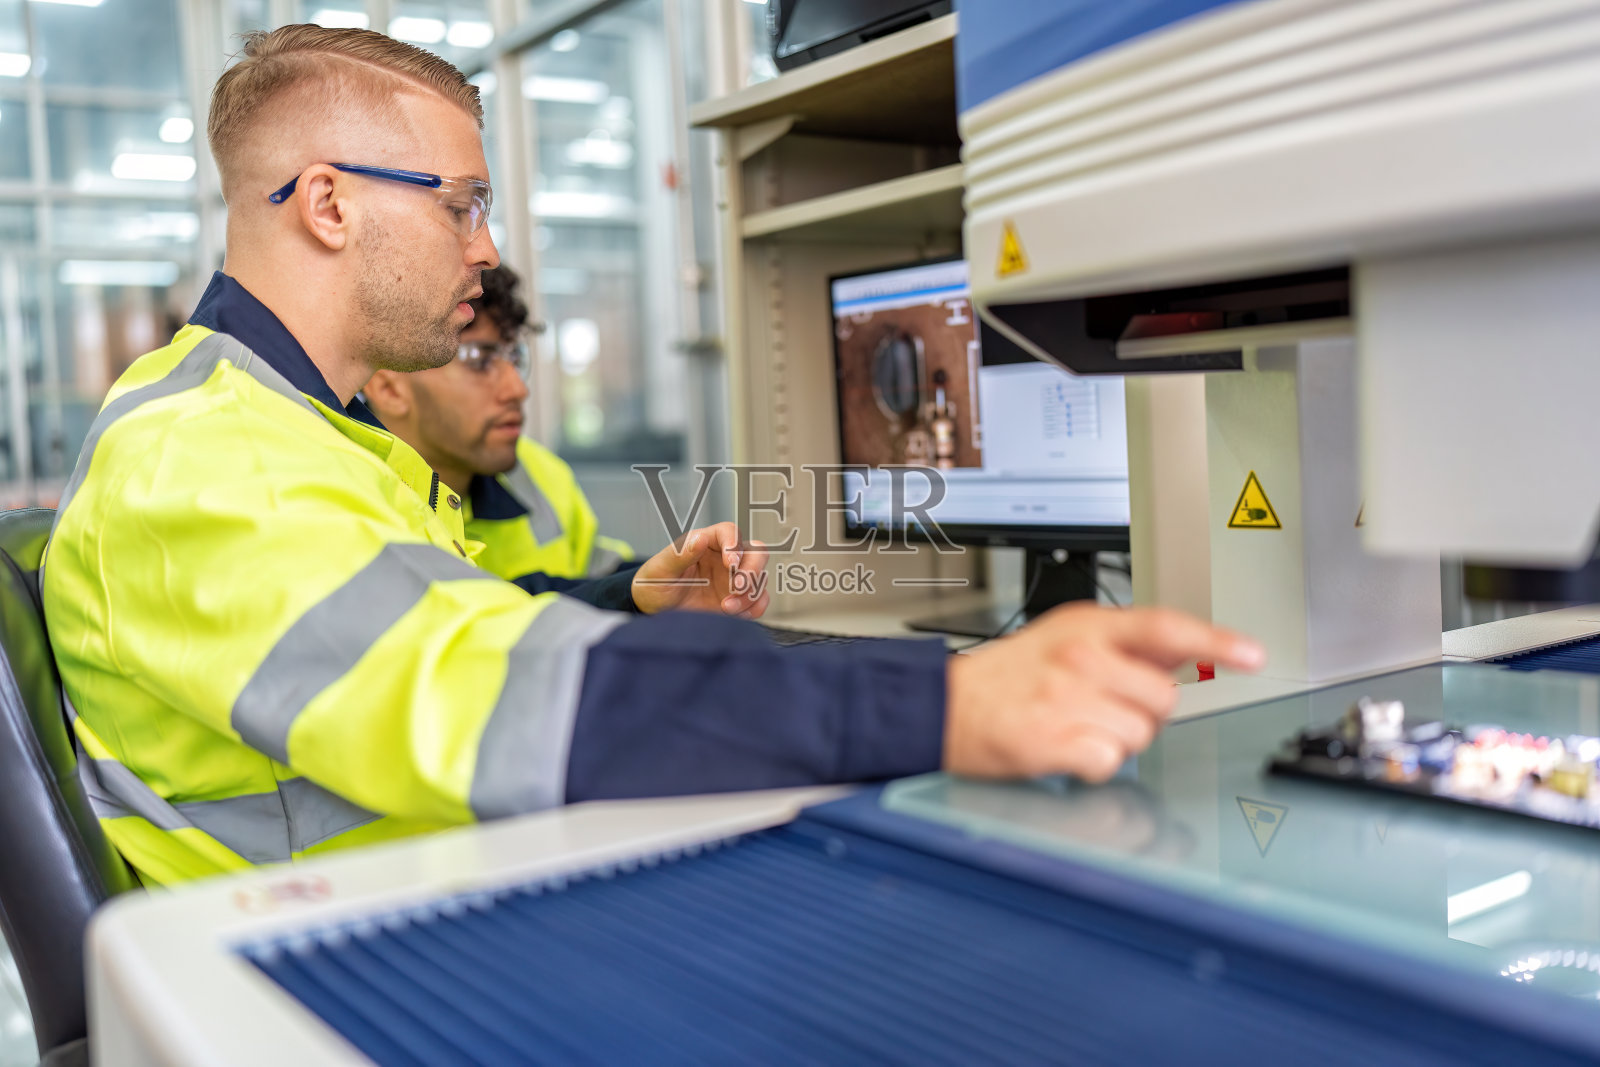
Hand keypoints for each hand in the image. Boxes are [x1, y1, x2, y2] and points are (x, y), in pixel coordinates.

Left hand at [630, 522, 770, 617]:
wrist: (654, 613)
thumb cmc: (654, 584)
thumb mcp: (661, 569)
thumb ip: (681, 554)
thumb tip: (700, 539)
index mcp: (706, 542)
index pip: (729, 532)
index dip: (734, 544)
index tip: (729, 562)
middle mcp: (724, 558)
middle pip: (756, 552)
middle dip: (752, 570)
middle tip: (737, 588)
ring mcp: (733, 579)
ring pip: (759, 578)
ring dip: (750, 594)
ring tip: (726, 608)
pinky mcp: (737, 599)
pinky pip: (758, 599)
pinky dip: (754, 608)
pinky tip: (736, 614)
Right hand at [943, 604, 1263, 782]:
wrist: (943, 707)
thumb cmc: (1007, 677)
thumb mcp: (1063, 637)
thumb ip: (1123, 642)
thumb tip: (1185, 653)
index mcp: (1087, 625)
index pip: (1166, 627)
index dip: (1216, 641)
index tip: (1252, 654)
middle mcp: (1081, 657)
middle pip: (1163, 698)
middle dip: (1143, 712)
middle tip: (1102, 708)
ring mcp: (1067, 698)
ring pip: (1140, 735)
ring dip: (1115, 740)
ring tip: (1076, 726)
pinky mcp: (1053, 740)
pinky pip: (1108, 762)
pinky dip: (1092, 765)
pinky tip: (1065, 748)